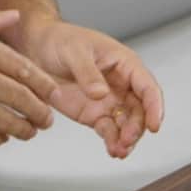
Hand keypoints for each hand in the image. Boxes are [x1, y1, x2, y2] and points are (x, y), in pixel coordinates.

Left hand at [14, 22, 164, 159]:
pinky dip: (113, 141)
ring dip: (127, 139)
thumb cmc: (59, 40)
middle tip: (127, 140)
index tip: (154, 125)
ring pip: (127, 124)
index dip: (154, 106)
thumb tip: (101, 94)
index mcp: (124, 63)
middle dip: (138, 127)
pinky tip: (113, 150)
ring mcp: (109, 101)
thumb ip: (87, 72)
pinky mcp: (94, 114)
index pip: (147, 86)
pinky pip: (109, 130)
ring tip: (119, 151)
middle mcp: (121, 84)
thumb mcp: (73, 51)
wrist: (36, 49)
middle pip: (140, 110)